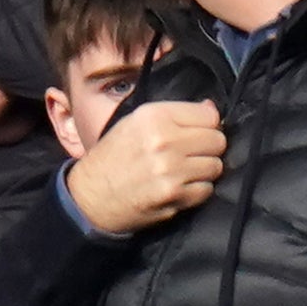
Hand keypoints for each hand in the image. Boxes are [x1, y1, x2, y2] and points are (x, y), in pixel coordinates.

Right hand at [62, 100, 226, 235]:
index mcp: (154, 117)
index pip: (209, 115)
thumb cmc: (113, 157)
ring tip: (183, 171)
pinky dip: (196, 191)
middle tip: (191, 154)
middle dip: (208, 148)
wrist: (88, 196)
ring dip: (204, 171)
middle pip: (218, 141)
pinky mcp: (173, 195)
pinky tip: (178, 187)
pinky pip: (206, 190)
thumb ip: (174, 114)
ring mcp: (170, 170)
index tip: (197, 132)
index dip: (208, 125)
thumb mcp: (134, 123)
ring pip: (215, 166)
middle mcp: (163, 140)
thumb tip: (211, 109)